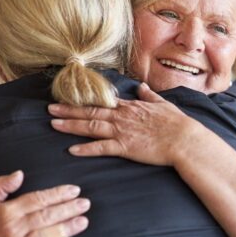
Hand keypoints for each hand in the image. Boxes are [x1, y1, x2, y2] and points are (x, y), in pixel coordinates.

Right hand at [0, 170, 89, 236]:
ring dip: (66, 229)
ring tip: (84, 222)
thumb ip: (0, 186)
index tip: (75, 190)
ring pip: (45, 236)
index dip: (57, 194)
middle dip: (68, 209)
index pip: (37, 199)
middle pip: (45, 216)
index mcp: (6, 212)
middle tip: (86, 204)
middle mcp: (12, 229)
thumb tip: (19, 173)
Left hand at [48, 83, 204, 165]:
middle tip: (50, 109)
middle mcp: (123, 117)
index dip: (84, 101)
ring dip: (71, 125)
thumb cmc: (177, 124)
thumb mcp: (163, 105)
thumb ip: (150, 96)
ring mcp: (122, 131)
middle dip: (69, 110)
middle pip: (91, 112)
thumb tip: (142, 87)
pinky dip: (86, 149)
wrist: (185, 139)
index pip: (103, 102)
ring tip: (54, 124)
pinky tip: (72, 150)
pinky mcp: (126, 147)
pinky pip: (101, 148)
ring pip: (91, 127)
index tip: (70, 98)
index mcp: (131, 107)